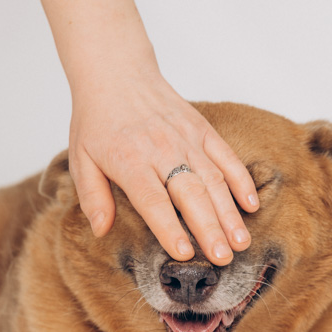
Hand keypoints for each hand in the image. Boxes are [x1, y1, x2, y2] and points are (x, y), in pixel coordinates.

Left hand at [28, 0, 258, 262]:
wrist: (117, 72)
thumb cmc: (96, 121)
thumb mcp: (80, 158)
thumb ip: (92, 196)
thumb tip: (100, 230)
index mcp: (129, 160)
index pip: (152, 200)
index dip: (168, 227)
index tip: (182, 253)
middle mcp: (161, 150)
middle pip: (189, 194)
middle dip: (208, 228)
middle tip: (222, 259)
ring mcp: (186, 138)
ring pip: (213, 179)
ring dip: (229, 213)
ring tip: (240, 243)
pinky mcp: (202, 129)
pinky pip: (226, 157)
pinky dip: (241, 180)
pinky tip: (251, 205)